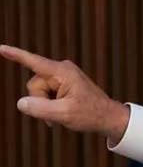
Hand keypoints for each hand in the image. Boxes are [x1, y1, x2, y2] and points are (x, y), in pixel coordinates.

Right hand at [1, 44, 128, 141]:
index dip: (16, 55)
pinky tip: (61, 113)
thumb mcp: (64, 114)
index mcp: (62, 72)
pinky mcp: (63, 84)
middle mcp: (61, 70)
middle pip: (34, 85)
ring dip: (45, 106)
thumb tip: (21, 103)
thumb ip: (40, 109)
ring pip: (38, 92)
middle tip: (59, 114)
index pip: (34, 62)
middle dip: (40, 102)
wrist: (108, 118)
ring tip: (63, 115)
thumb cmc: (91, 114)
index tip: (1, 48)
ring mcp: (62, 77)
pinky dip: (50, 106)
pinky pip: (46, 94)